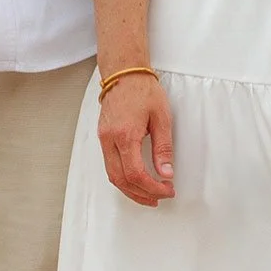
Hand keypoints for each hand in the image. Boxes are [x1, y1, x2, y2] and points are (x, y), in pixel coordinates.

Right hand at [99, 73, 173, 206]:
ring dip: (130, 190)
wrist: (124, 73)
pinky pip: (109, 166)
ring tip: (149, 195)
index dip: (152, 187)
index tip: (167, 190)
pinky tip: (136, 181)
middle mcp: (110, 139)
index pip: (135, 173)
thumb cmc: (144, 91)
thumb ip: (163, 148)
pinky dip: (123, 178)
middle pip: (120, 180)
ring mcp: (103, 139)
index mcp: (125, 135)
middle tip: (160, 197)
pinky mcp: (103, 137)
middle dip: (141, 194)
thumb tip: (165, 173)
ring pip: (112, 175)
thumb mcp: (162, 118)